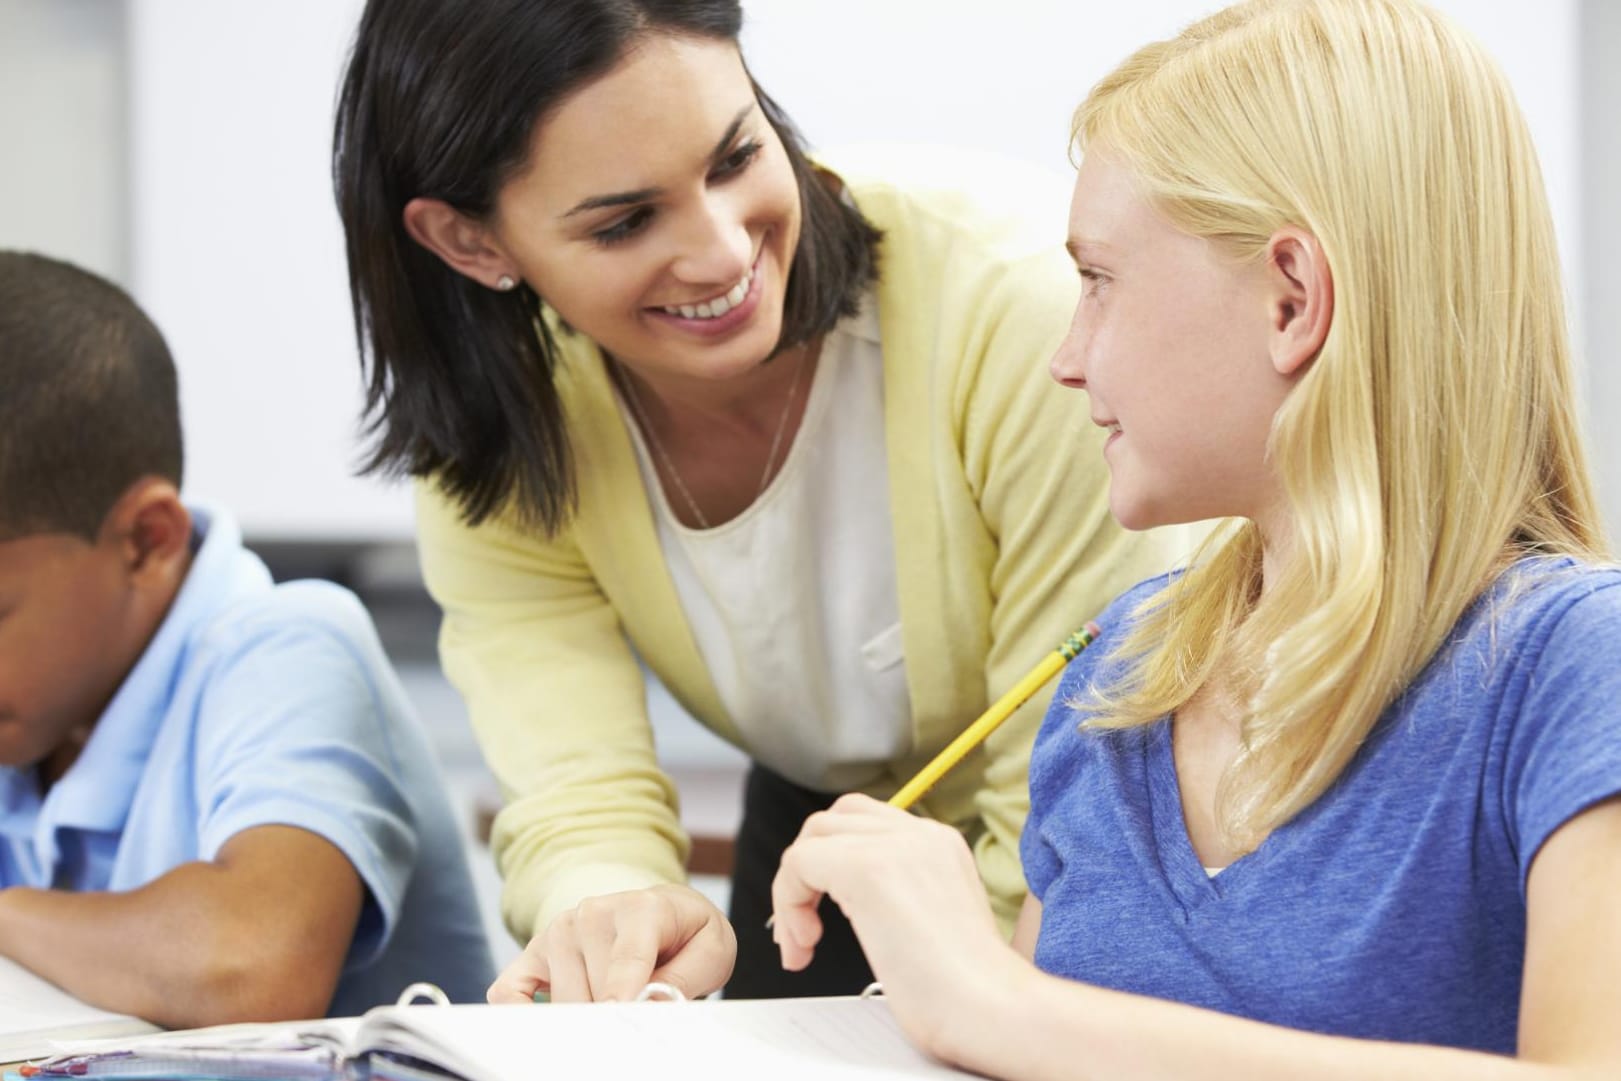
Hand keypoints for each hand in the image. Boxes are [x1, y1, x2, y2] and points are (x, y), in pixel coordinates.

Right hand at [487, 883, 735, 1002]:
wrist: (663, 912)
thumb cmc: (688, 935)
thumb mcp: (712, 951)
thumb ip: (684, 980)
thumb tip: (651, 1007)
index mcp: (642, 908)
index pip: (628, 960)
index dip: (623, 998)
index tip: (619, 1017)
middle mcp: (593, 913)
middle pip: (597, 993)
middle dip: (618, 1017)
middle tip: (640, 1015)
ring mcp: (559, 931)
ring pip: (562, 1005)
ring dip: (588, 1017)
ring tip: (616, 1001)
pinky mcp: (533, 951)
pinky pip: (507, 993)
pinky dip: (519, 1016)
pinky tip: (549, 1023)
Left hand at [770, 794, 1025, 1056]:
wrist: (989, 1008)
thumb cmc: (965, 992)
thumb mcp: (931, 921)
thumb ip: (898, 895)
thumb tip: (850, 900)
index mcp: (939, 844)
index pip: (863, 823)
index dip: (830, 865)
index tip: (822, 920)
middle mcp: (919, 834)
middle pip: (833, 820)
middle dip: (806, 872)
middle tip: (804, 930)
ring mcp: (894, 845)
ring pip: (812, 837)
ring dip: (792, 891)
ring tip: (804, 942)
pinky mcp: (867, 867)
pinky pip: (799, 862)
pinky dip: (787, 902)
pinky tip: (806, 943)